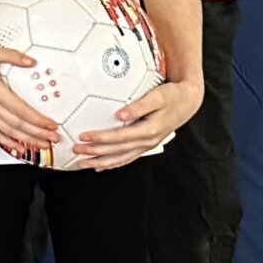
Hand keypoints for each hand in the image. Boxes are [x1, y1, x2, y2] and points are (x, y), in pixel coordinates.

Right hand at [0, 39, 60, 160]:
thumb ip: (13, 56)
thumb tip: (30, 61)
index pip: (20, 109)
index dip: (37, 119)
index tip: (50, 124)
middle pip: (16, 124)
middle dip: (37, 133)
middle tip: (52, 138)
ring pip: (7, 131)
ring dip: (25, 140)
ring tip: (41, 144)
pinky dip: (7, 141)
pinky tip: (18, 147)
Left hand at [74, 79, 203, 169]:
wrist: (187, 102)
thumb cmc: (171, 96)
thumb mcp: (157, 96)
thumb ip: (139, 106)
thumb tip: (120, 115)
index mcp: (149, 130)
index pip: (120, 137)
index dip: (101, 138)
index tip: (84, 136)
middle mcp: (147, 141)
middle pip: (117, 150)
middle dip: (95, 152)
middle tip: (76, 150)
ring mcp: (147, 146)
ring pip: (120, 158)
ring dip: (100, 162)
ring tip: (82, 163)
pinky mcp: (145, 145)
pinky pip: (127, 158)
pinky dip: (113, 164)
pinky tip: (100, 166)